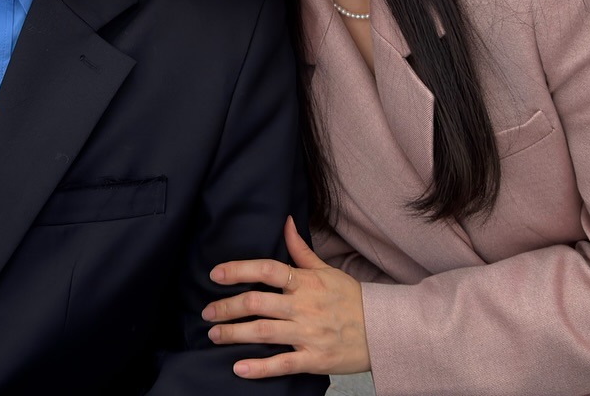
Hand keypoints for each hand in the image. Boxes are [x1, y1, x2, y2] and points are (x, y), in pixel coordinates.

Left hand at [202, 216, 369, 378]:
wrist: (382, 330)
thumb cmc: (351, 298)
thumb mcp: (326, 270)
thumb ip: (300, 249)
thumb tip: (285, 222)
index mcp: (305, 282)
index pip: (267, 269)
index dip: (238, 270)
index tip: (215, 275)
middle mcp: (304, 306)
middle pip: (257, 303)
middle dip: (227, 307)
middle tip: (206, 313)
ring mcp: (309, 333)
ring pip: (264, 332)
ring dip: (234, 334)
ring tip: (214, 335)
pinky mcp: (315, 359)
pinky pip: (283, 364)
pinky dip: (260, 367)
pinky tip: (239, 368)